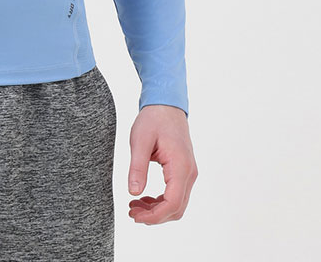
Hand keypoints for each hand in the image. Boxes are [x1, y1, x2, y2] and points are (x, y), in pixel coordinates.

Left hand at [126, 104, 196, 224]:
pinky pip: (176, 194)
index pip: (173, 203)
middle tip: (131, 212)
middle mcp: (189, 173)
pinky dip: (161, 202)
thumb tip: (133, 193)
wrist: (166, 105)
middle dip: (154, 216)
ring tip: (134, 206)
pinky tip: (144, 197)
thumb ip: (137, 167)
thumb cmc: (153, 119)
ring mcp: (189, 173)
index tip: (135, 216)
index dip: (154, 216)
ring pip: (177, 204)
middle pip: (177, 208)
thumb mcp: (140, 140)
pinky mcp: (184, 171)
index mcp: (180, 166)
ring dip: (157, 210)